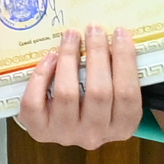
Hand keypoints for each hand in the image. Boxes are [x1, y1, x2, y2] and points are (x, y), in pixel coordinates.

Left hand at [14, 24, 144, 149]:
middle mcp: (95, 135)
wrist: (66, 125)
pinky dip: (40, 76)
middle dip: (97, 54)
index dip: (125, 60)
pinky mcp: (40, 130)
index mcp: (122, 127)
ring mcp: (65, 134)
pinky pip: (35, 102)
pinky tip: (50, 57)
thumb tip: (116, 36)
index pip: (127, 94)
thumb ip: (118, 73)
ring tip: (71, 35)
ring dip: (69, 58)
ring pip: (67, 94)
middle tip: (94, 28)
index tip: (119, 32)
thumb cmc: (95, 102)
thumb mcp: (115, 94)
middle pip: (99, 92)